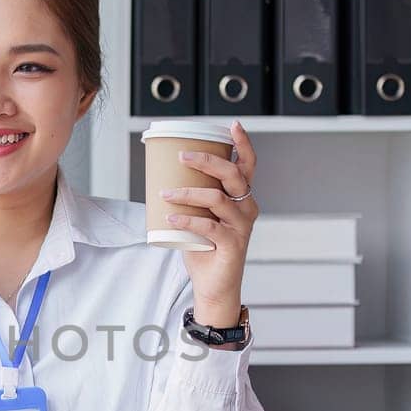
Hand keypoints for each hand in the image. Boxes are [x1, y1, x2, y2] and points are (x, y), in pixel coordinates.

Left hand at [159, 117, 258, 325]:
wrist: (213, 285)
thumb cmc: (205, 248)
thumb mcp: (200, 215)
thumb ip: (192, 197)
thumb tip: (163, 174)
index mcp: (242, 198)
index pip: (248, 166)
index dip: (244, 144)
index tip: (233, 126)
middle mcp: (247, 208)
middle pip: (233, 175)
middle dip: (207, 160)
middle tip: (183, 155)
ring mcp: (242, 227)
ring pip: (217, 198)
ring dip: (187, 192)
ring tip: (165, 193)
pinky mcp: (233, 244)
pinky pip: (208, 226)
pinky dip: (187, 219)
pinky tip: (170, 217)